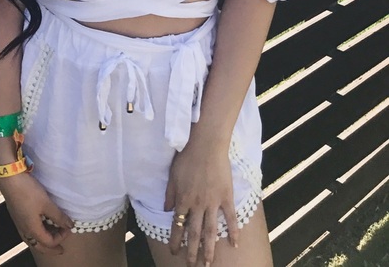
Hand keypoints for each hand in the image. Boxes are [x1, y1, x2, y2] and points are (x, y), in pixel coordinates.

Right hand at [0, 172, 73, 254]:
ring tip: (53, 237)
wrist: (10, 180)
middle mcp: (24, 230)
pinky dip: (38, 233)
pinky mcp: (18, 216)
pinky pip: (29, 232)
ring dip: (44, 241)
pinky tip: (42, 225)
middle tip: (60, 249)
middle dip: (51, 249)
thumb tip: (69, 225)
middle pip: (39, 246)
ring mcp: (20, 224)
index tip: (68, 227)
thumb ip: (58, 216)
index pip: (49, 242)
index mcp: (32, 230)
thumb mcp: (47, 203)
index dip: (61, 237)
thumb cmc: (28, 192)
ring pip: (33, 240)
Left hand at [164, 141, 237, 266]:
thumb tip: (166, 210)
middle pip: (194, 233)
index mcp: (183, 200)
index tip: (174, 252)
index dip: (175, 240)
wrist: (206, 145)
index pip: (178, 225)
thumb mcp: (172, 175)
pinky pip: (230, 218)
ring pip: (211, 231)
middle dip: (192, 251)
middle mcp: (197, 205)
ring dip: (209, 249)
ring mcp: (213, 202)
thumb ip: (169, 194)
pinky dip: (233, 232)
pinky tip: (234, 244)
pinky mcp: (226, 197)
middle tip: (192, 266)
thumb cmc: (186, 157)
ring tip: (209, 264)